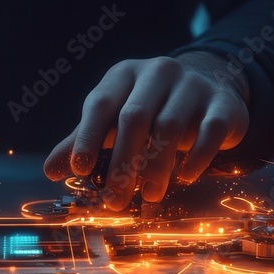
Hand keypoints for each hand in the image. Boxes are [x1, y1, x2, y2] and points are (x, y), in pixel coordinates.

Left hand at [44, 52, 248, 209]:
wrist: (211, 85)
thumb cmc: (151, 107)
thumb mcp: (114, 118)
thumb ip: (82, 141)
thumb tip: (50, 171)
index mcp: (124, 74)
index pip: (101, 103)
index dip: (88, 136)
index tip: (78, 169)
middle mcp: (158, 72)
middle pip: (135, 117)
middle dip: (122, 163)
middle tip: (114, 200)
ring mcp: (193, 85)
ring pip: (171, 126)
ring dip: (157, 166)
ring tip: (149, 196)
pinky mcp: (223, 103)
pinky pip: (210, 130)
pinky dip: (197, 156)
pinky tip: (184, 177)